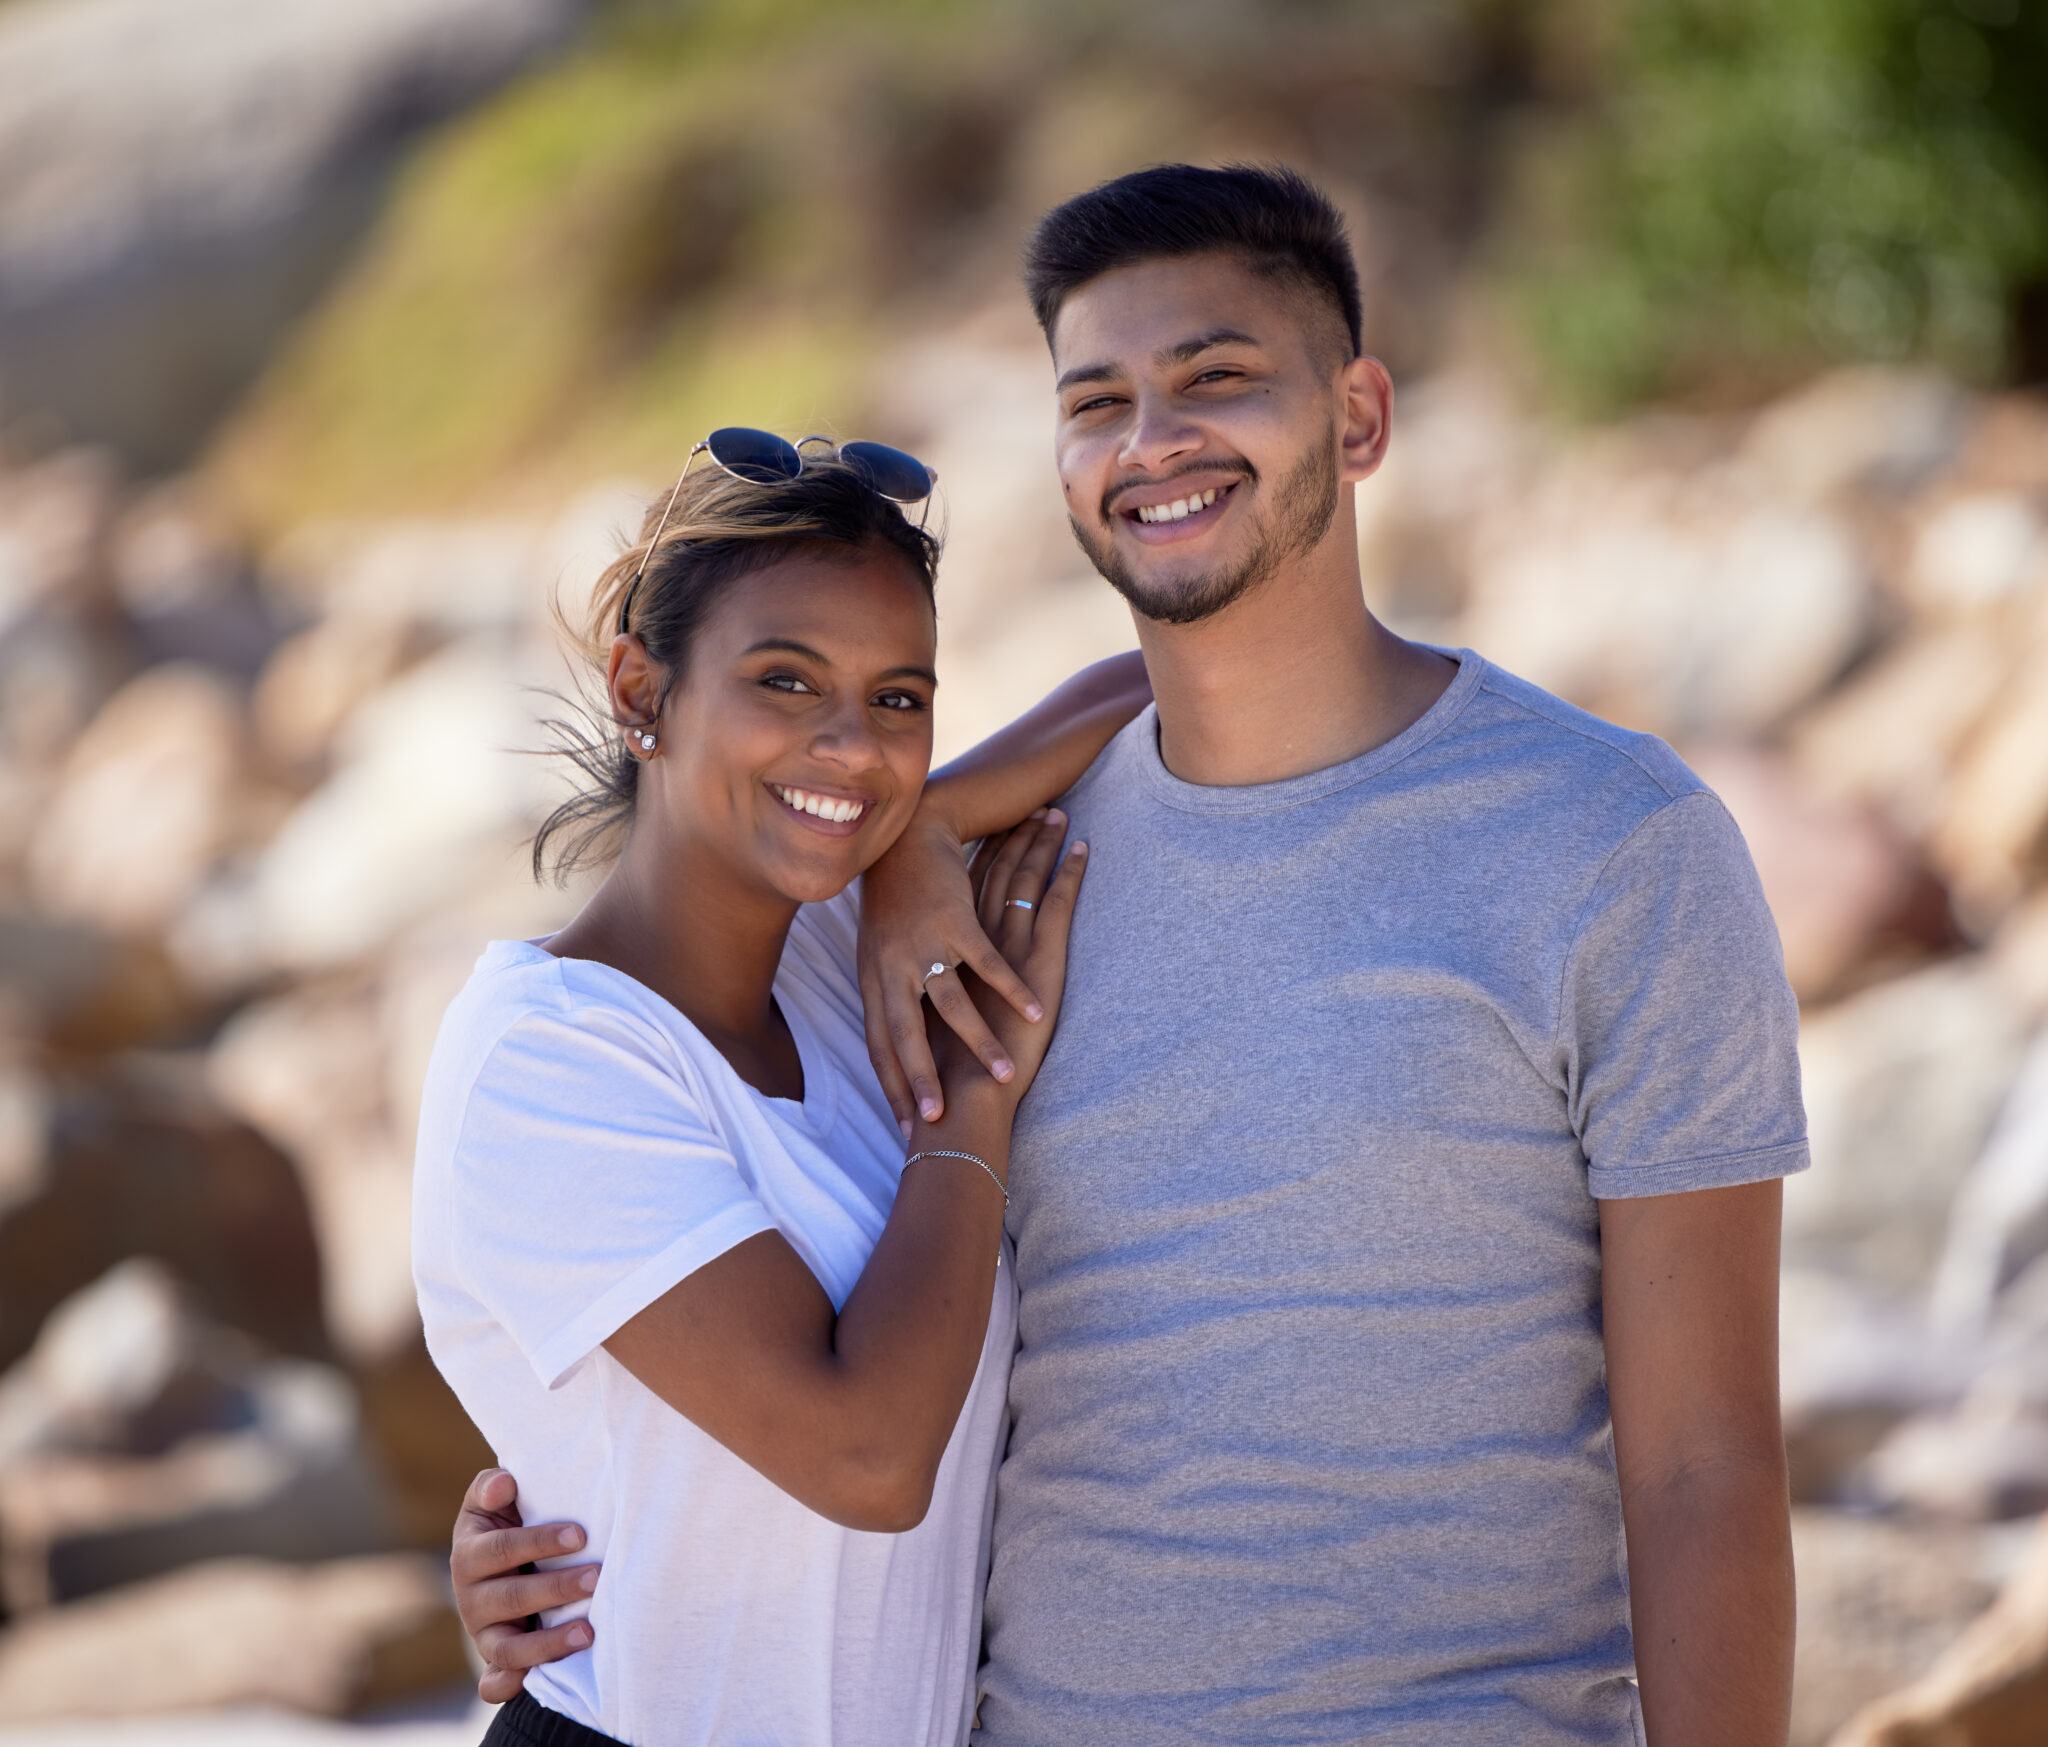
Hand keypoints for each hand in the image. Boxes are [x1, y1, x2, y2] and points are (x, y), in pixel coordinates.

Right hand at [451, 1468, 599, 1702]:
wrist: (505, 1563)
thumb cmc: (511, 1521)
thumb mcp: (498, 1501)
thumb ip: (494, 1487)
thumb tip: (504, 1482)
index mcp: (471, 1554)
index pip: (502, 1548)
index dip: (540, 1541)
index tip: (580, 1535)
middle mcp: (471, 1597)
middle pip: (510, 1598)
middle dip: (555, 1589)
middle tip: (596, 1578)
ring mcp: (482, 1633)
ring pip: (506, 1647)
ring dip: (547, 1643)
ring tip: (589, 1632)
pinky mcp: (495, 1661)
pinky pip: (493, 1683)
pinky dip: (507, 1686)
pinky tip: (532, 1682)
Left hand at [859, 805, 1067, 1129]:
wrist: (902, 840)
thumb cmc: (892, 903)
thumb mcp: (877, 956)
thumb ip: (886, 999)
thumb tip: (891, 1048)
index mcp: (874, 980)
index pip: (879, 1046)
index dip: (893, 1087)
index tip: (908, 1129)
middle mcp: (893, 967)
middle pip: (904, 1034)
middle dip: (920, 1079)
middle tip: (938, 1120)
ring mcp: (925, 943)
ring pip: (951, 1003)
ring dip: (978, 1042)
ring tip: (1002, 1076)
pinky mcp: (957, 919)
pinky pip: (988, 962)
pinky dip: (1012, 988)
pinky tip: (1035, 1012)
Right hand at [926, 811, 1085, 1112]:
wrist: (962, 1095)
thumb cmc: (948, 1077)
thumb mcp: (940, 1037)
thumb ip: (947, 1015)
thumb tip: (948, 1010)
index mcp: (947, 955)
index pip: (963, 895)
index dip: (977, 860)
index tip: (986, 830)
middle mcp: (971, 942)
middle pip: (991, 875)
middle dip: (1007, 837)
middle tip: (1023, 804)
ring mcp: (1006, 947)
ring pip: (1023, 880)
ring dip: (1038, 844)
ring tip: (1053, 811)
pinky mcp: (1038, 961)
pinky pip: (1057, 902)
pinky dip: (1070, 872)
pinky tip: (1082, 847)